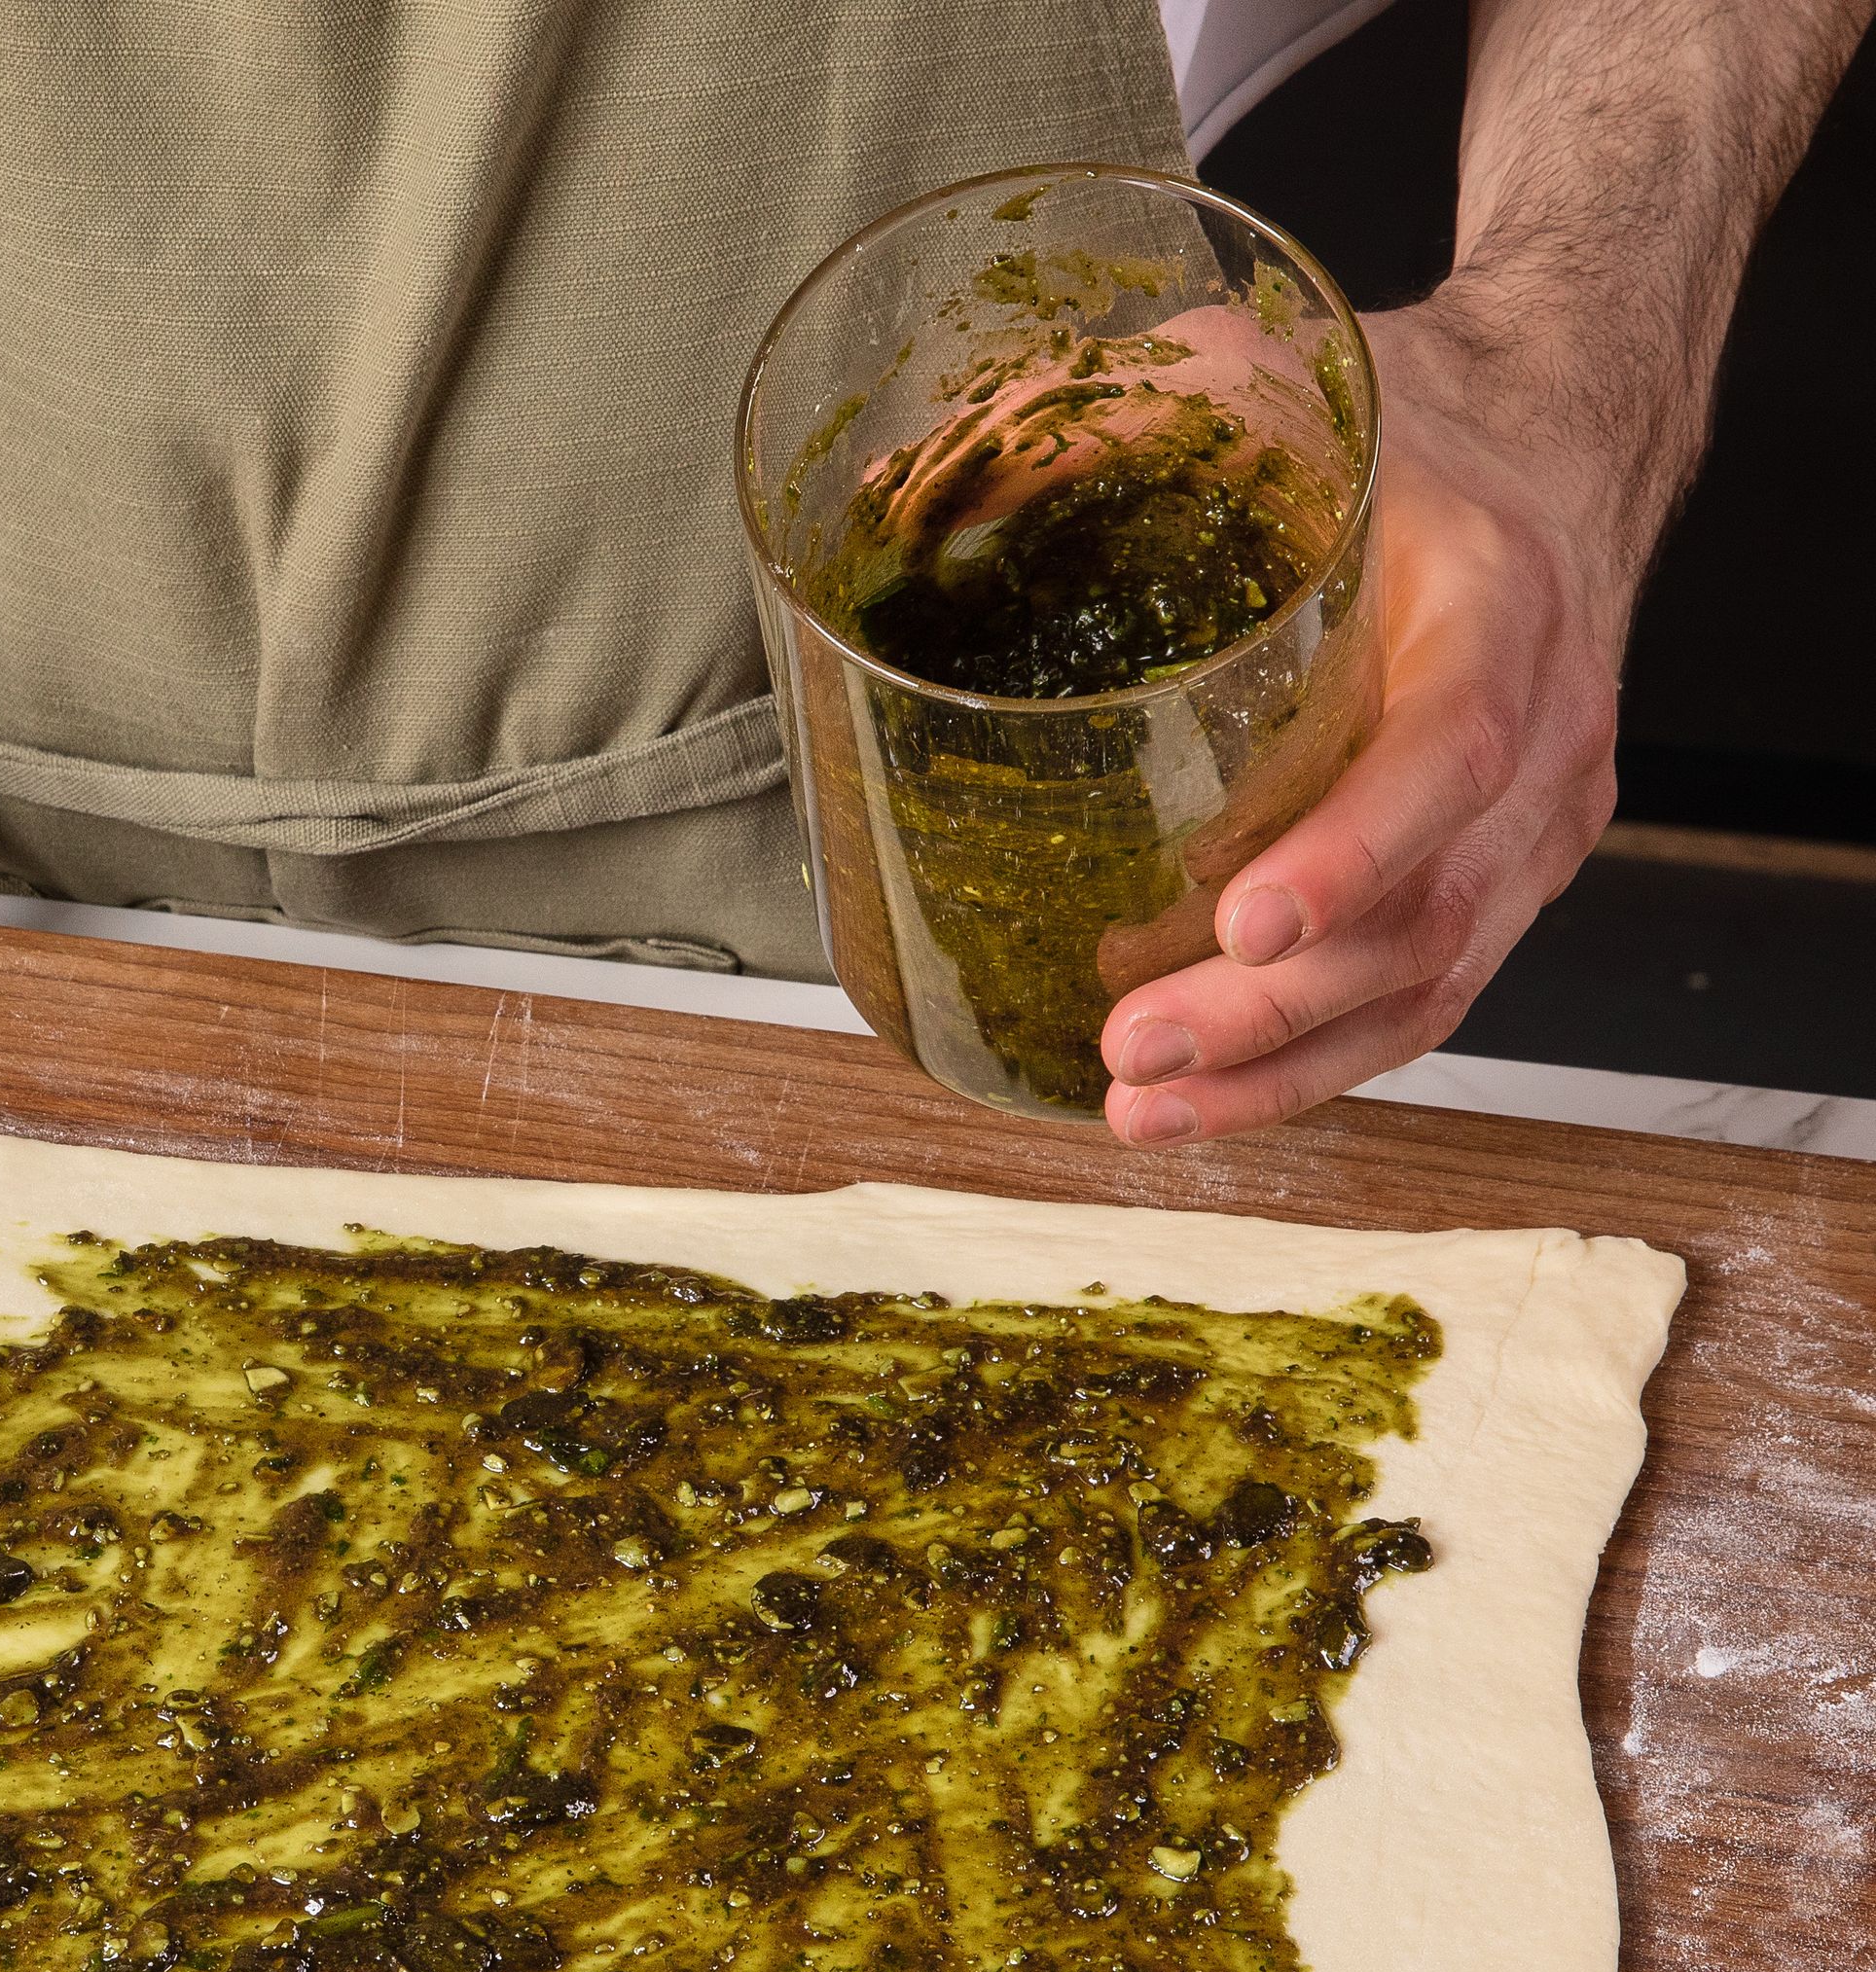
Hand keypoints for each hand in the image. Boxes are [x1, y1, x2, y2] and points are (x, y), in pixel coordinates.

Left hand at [1094, 298, 1632, 1143]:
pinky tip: (1204, 1104)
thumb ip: (1111, 418)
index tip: (1244, 922)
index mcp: (1501, 603)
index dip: (1352, 850)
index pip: (1450, 747)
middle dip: (1274, 1005)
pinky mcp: (1499, 876)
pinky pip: (1418, 999)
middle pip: (1428, 911)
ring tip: (1140, 1108)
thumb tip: (906, 481)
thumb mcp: (1262, 379)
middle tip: (1134, 1048)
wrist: (1549, 438)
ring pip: (1424, 984)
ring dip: (1280, 1066)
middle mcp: (1544, 732)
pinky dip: (1310, 1066)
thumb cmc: (1402, 424)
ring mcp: (1534, 822)